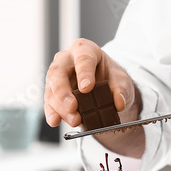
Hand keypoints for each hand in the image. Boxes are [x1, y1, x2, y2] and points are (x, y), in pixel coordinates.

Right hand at [44, 39, 143, 155]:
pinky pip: (49, 103)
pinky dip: (52, 113)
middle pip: (58, 72)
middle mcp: (66, 60)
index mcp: (85, 49)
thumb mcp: (121, 80)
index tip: (87, 88)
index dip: (84, 73)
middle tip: (73, 106)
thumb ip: (121, 89)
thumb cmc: (111, 77)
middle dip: (64, 92)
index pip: (83, 58)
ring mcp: (57, 77)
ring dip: (61, 107)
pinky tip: (55, 120)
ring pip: (52, 90)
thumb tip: (119, 102)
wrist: (106, 88)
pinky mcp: (52, 93)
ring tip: (74, 120)